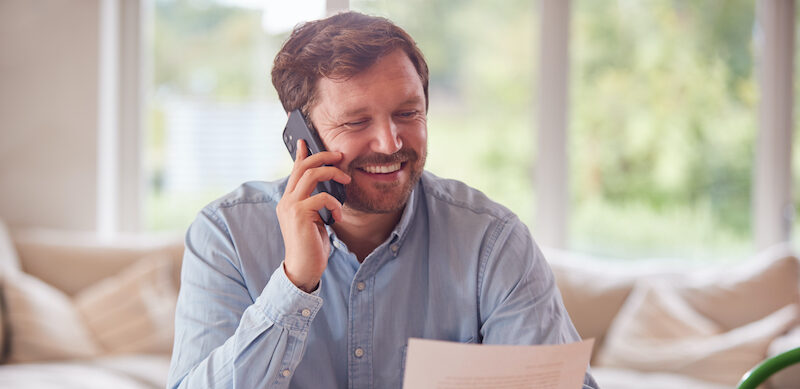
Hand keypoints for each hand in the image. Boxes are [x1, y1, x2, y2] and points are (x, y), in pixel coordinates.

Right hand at [276, 139, 350, 292]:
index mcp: (289, 200)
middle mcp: (286, 200)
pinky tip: (338, 216)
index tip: (306, 141)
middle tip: (340, 157)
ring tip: (346, 179)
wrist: (303, 268)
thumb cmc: (312, 245)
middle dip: (324, 157)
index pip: (295, 170)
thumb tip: (328, 189)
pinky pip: (322, 197)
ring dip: (332, 173)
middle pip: (304, 166)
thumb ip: (316, 203)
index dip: (301, 154)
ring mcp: (291, 206)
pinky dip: (335, 203)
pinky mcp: (299, 214)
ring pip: (312, 175)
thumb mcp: (314, 219)